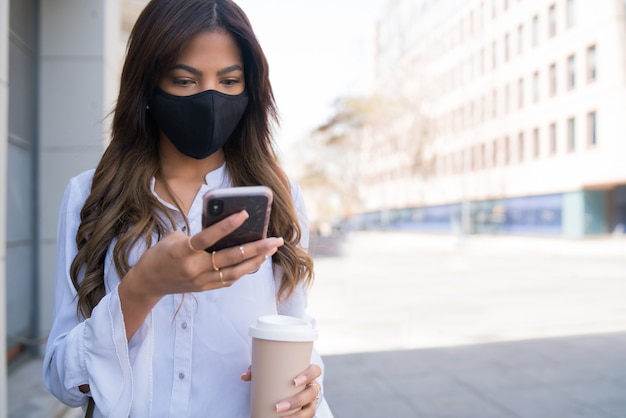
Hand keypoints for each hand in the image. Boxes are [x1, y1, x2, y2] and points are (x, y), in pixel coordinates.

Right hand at [118, 210, 282, 338]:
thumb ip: (199, 235)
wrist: (148, 282)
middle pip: (230, 258)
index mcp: (182, 252)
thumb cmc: (161, 254)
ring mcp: (201, 281)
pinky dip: (244, 270)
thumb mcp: (174, 238)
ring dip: (256, 261)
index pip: (208, 237)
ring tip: (271, 249)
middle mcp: (194, 268)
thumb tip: (227, 231)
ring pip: (235, 272)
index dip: (227, 226)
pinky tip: (256, 260)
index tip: (245, 214)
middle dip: (256, 248)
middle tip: (275, 239)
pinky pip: (229, 280)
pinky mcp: (205, 288)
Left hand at [241, 364, 321, 417]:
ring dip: (296, 416)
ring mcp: (311, 401)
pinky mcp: (306, 411)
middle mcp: (312, 387)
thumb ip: (259, 370)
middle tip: (278, 407)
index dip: (308, 376)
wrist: (288, 386)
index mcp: (308, 373)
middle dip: (296, 401)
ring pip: (310, 409)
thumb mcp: (272, 371)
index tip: (294, 381)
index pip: (315, 371)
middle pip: (311, 393)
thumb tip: (244, 376)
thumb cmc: (280, 375)